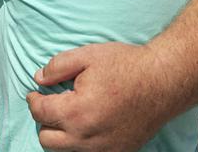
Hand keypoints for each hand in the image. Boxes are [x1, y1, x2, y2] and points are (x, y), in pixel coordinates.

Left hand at [26, 42, 175, 150]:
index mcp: (76, 112)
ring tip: (69, 115)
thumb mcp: (87, 55)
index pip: (40, 113)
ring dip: (61, 135)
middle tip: (52, 104)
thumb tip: (38, 79)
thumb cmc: (126, 66)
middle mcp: (87, 137)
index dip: (33, 100)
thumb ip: (57, 67)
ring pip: (65, 151)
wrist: (163, 82)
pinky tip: (88, 125)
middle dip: (45, 120)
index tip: (35, 93)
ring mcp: (103, 149)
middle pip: (47, 139)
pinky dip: (81, 143)